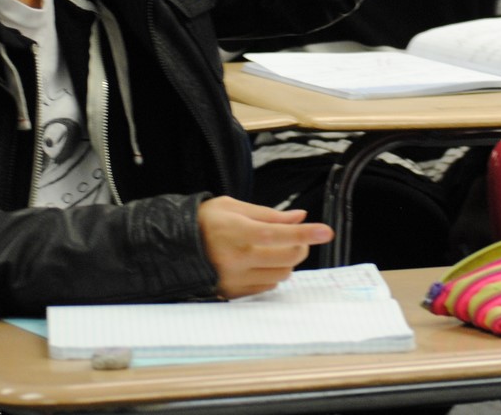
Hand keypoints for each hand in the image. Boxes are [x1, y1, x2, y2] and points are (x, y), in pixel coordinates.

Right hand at [197, 195, 333, 297]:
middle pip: (287, 258)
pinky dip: (273, 274)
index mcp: (237, 232)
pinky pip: (267, 287)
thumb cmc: (205, 221)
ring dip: (287, 261)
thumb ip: (268, 214)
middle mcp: (237, 259)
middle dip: (301, 246)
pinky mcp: (233, 293)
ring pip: (281, 275)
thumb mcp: (233, 207)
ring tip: (275, 248)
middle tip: (298, 236)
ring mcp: (235, 279)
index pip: (280, 234)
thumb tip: (299, 217)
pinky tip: (261, 262)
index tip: (327, 231)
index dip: (306, 233)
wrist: (173, 246)